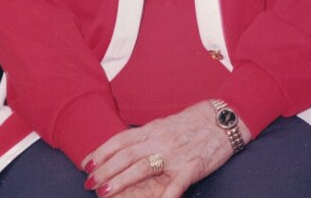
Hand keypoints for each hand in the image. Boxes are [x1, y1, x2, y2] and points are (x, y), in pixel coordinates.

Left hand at [82, 101, 250, 197]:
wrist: (224, 119)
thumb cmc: (194, 122)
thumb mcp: (166, 124)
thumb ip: (147, 136)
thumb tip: (124, 147)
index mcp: (154, 129)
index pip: (122, 140)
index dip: (102, 151)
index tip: (86, 164)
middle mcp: (161, 140)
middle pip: (127, 154)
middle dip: (105, 170)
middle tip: (89, 183)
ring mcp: (176, 154)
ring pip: (143, 167)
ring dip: (121, 181)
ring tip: (105, 193)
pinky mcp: (191, 166)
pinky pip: (175, 185)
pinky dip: (164, 197)